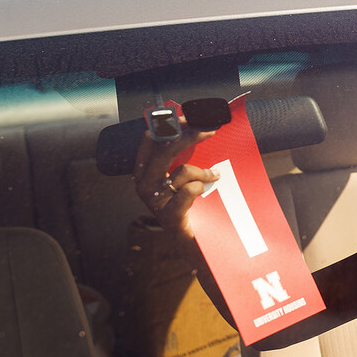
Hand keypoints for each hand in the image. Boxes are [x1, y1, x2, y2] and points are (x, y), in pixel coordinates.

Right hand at [133, 121, 219, 238]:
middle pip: (166, 149)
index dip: (169, 125)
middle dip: (191, 136)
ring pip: (183, 170)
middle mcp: (142, 184)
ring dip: (205, 172)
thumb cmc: (188, 203)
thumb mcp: (180, 175)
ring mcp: (153, 201)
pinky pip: (190, 190)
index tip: (189, 117)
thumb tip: (195, 125)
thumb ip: (180, 154)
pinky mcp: (168, 215)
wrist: (191, 239)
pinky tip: (205, 193)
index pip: (151, 139)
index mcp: (142, 171)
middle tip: (211, 131)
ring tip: (214, 176)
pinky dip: (203, 188)